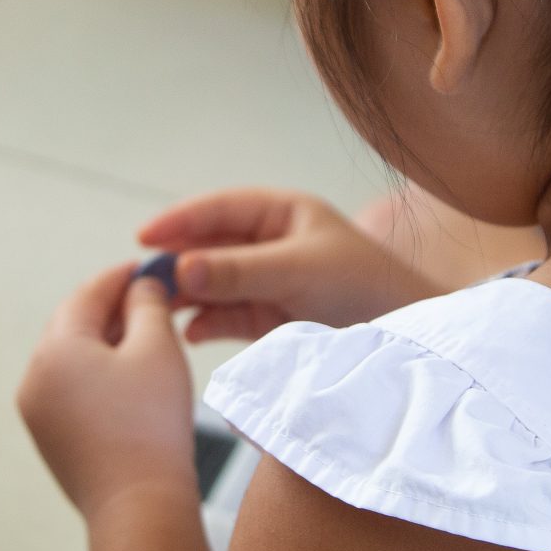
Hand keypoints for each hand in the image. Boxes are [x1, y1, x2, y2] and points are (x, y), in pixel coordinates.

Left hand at [17, 264, 194, 519]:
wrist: (138, 507)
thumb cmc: (152, 425)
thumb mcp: (158, 349)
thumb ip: (148, 305)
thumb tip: (140, 286)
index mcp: (55, 349)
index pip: (88, 294)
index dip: (122, 276)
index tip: (151, 268)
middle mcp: (34, 377)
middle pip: (73, 325)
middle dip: (112, 309)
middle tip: (153, 301)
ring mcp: (36, 411)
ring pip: (71, 359)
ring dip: (105, 343)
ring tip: (146, 339)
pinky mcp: (49, 438)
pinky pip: (70, 390)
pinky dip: (98, 376)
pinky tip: (131, 380)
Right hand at [138, 189, 437, 342]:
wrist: (408, 340)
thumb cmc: (364, 288)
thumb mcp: (298, 271)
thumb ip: (238, 272)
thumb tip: (180, 268)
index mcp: (283, 214)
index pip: (220, 209)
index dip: (180, 221)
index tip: (144, 238)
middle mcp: (272, 245)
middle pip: (210, 247)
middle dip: (177, 262)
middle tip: (142, 280)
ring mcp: (270, 283)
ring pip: (214, 284)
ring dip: (187, 295)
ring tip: (157, 310)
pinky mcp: (272, 320)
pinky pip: (227, 317)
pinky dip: (207, 324)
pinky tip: (191, 333)